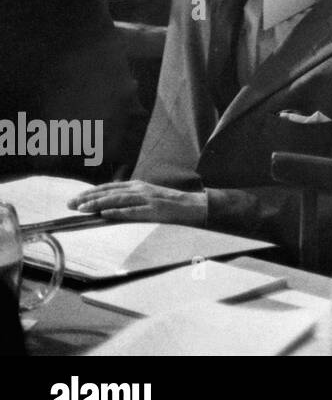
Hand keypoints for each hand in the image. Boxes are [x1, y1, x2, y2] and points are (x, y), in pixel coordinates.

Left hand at [70, 180, 207, 226]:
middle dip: (88, 198)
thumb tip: (108, 206)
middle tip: (70, 204)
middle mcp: (140, 189)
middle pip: (109, 192)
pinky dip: (118, 212)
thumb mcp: (147, 197)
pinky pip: (133, 211)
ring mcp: (147, 199)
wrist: (193, 206)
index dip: (90, 193)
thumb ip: (130, 199)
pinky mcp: (154, 210)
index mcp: (137, 185)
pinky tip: (105, 214)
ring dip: (98, 203)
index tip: (74, 199)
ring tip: (82, 209)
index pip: (109, 187)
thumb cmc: (170, 204)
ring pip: (118, 199)